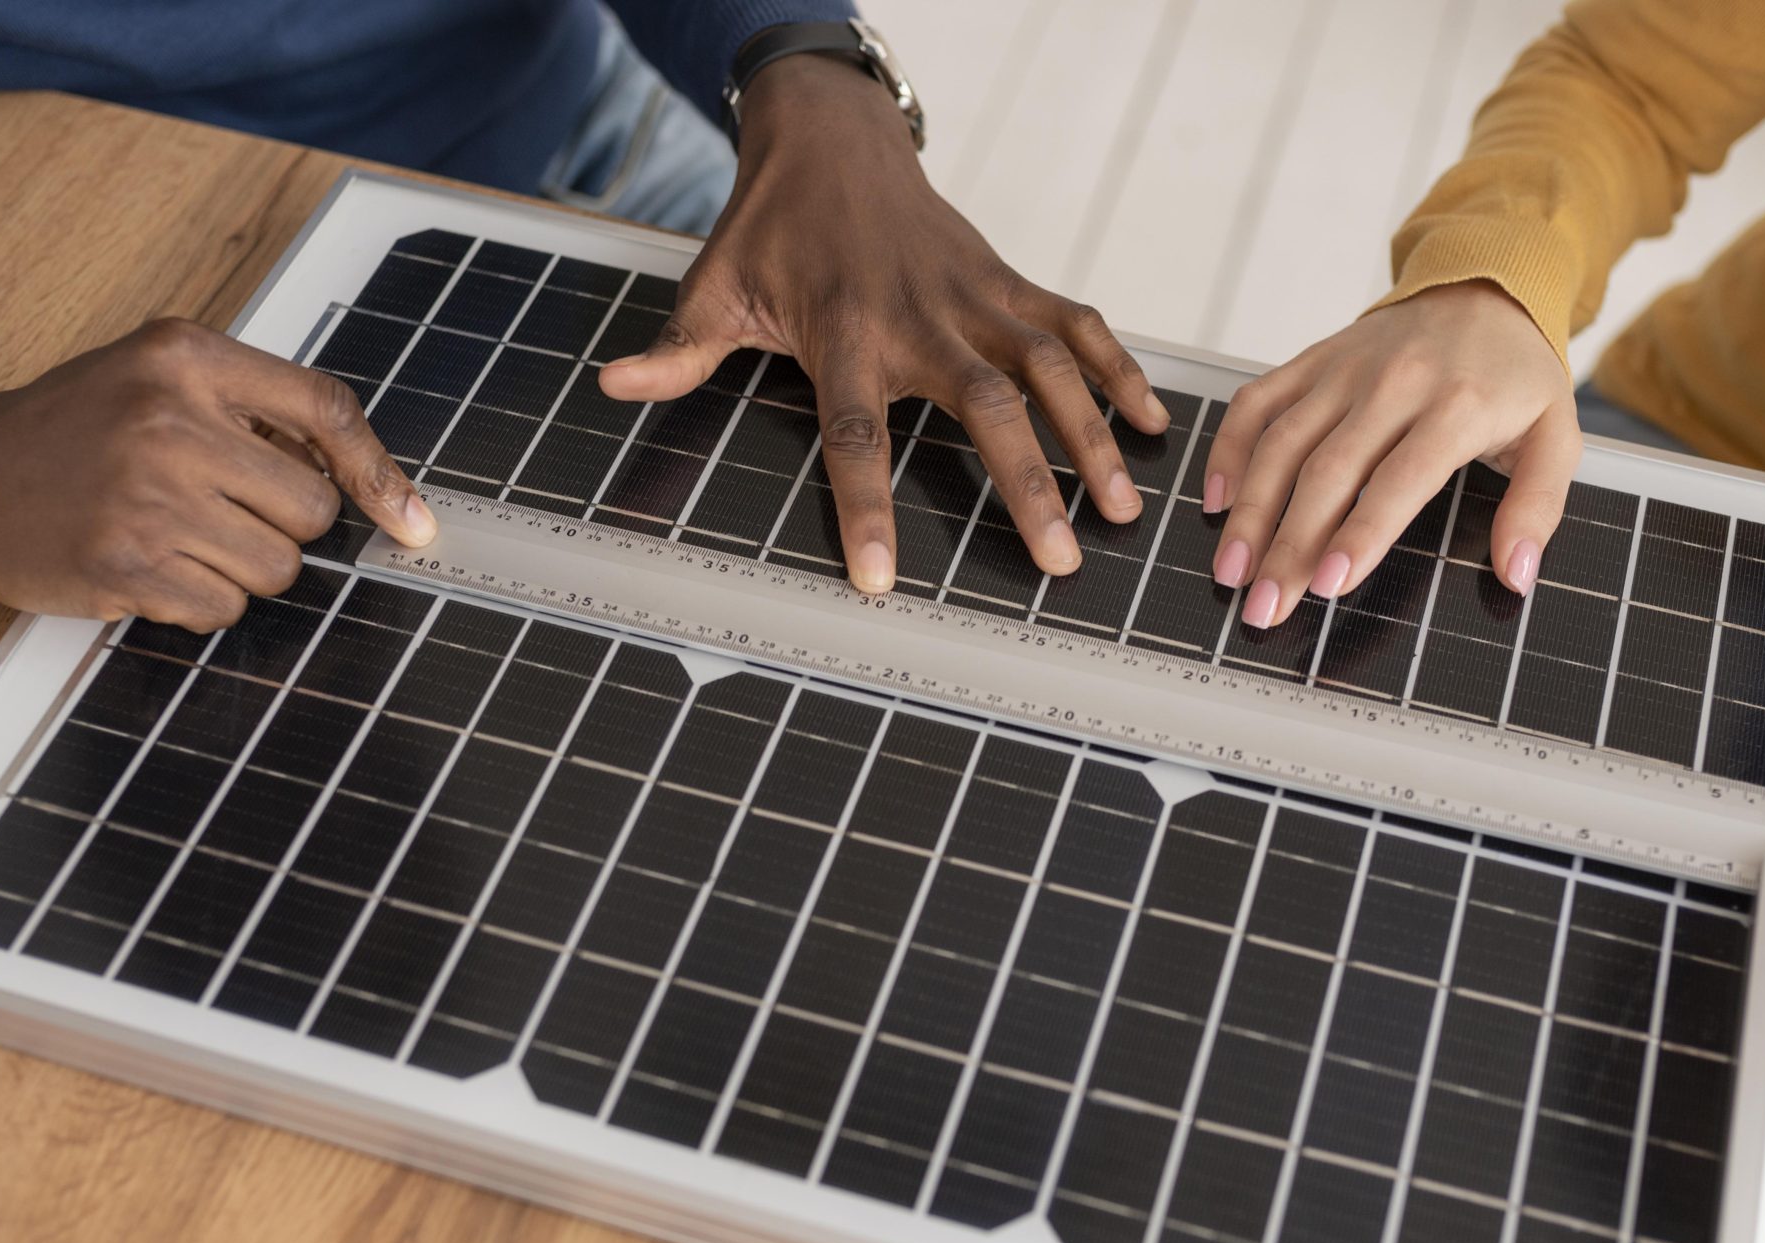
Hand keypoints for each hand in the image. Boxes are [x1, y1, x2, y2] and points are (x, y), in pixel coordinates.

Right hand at [0, 319, 435, 631]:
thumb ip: (251, 408)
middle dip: (282, 528)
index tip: (411, 523)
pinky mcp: (124, 564)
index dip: (380, 474)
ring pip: (275, 570)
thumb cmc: (70, 427)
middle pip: (310, 511)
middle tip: (222, 514)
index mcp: (187, 357)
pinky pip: (222, 609)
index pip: (325, 410)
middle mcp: (170, 419)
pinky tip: (148, 567)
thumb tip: (364, 488)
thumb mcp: (156, 374)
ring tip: (178, 538)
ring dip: (241, 570)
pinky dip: (198, 601)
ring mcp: (146, 495)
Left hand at [598, 53, 1169, 594]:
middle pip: (985, 408)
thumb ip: (678, 351)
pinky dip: (1117, 369)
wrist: (831, 140)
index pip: (853, 434)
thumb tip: (613, 385)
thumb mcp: (714, 286)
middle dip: (1024, 485)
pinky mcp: (1008, 279)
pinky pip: (1075, 324)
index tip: (879, 580)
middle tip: (1057, 559)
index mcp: (843, 332)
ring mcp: (975, 294)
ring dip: (1090, 438)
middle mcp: (920, 316)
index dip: (864, 508)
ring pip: (1049, 367)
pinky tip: (1150, 425)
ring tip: (1119, 510)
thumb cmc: (771, 227)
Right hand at [1205, 281, 1578, 627]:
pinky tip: (1217, 500)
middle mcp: (1394, 384)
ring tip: (1231, 570)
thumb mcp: (1557, 438)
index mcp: (1458, 406)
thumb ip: (1537, 509)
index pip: (1399, 479)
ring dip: (1250, 513)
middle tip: (1265, 607)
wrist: (1487, 288)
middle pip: (1327, 473)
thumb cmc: (1516, 376)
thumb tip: (1517, 576)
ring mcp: (1345, 370)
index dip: (1361, 534)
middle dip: (1288, 547)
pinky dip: (1229, 449)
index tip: (1328, 584)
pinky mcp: (1313, 360)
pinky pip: (1257, 402)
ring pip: (1282, 444)